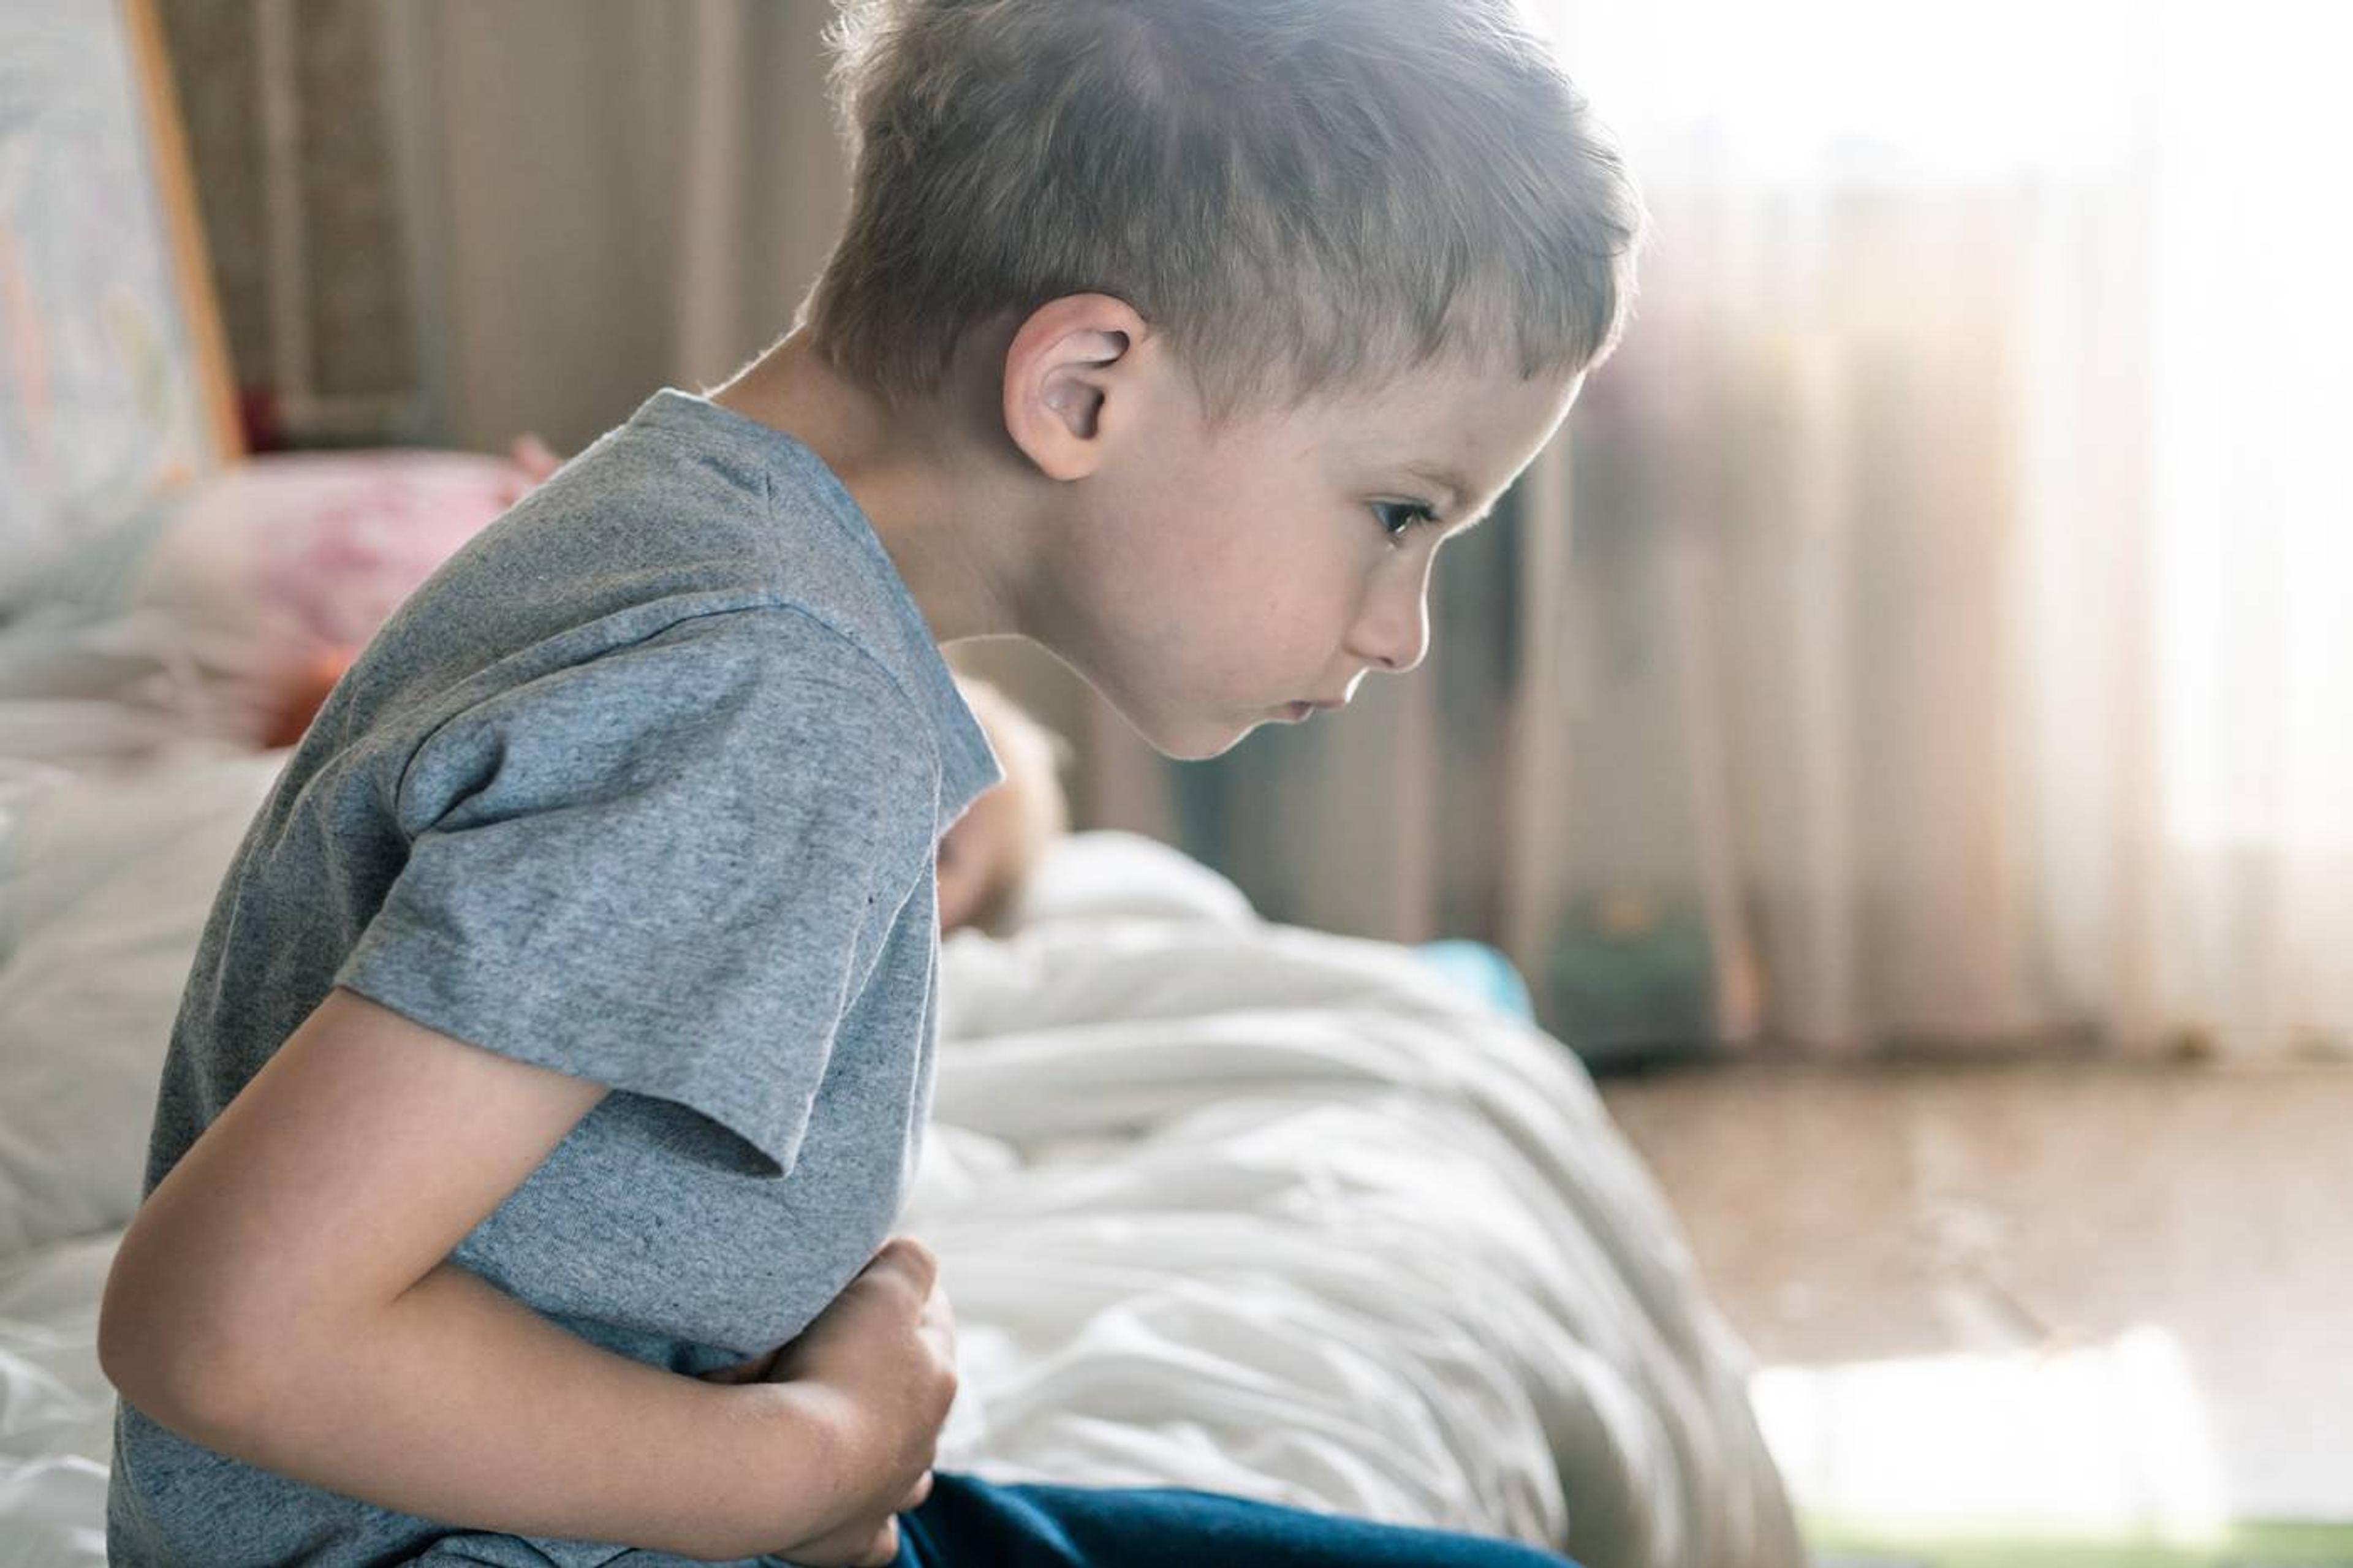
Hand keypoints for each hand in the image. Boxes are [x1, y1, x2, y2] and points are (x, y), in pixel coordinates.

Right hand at [706, 1237, 956, 1565]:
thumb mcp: (882, 1286)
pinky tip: (850, 1506)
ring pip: (908, 1468)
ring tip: (844, 1427)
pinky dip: (866, 1520)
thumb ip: (908, 1262)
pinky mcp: (854, 1539)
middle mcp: (924, 1440)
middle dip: (884, 1369)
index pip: (933, 1317)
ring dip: (883, 1445)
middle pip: (915, 1393)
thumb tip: (911, 1260)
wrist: (785, 1464)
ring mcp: (891, 1493)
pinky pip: (874, 1537)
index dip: (899, 1289)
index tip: (861, 1275)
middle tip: (830, 1347)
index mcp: (937, 1377)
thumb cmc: (834, 1370)